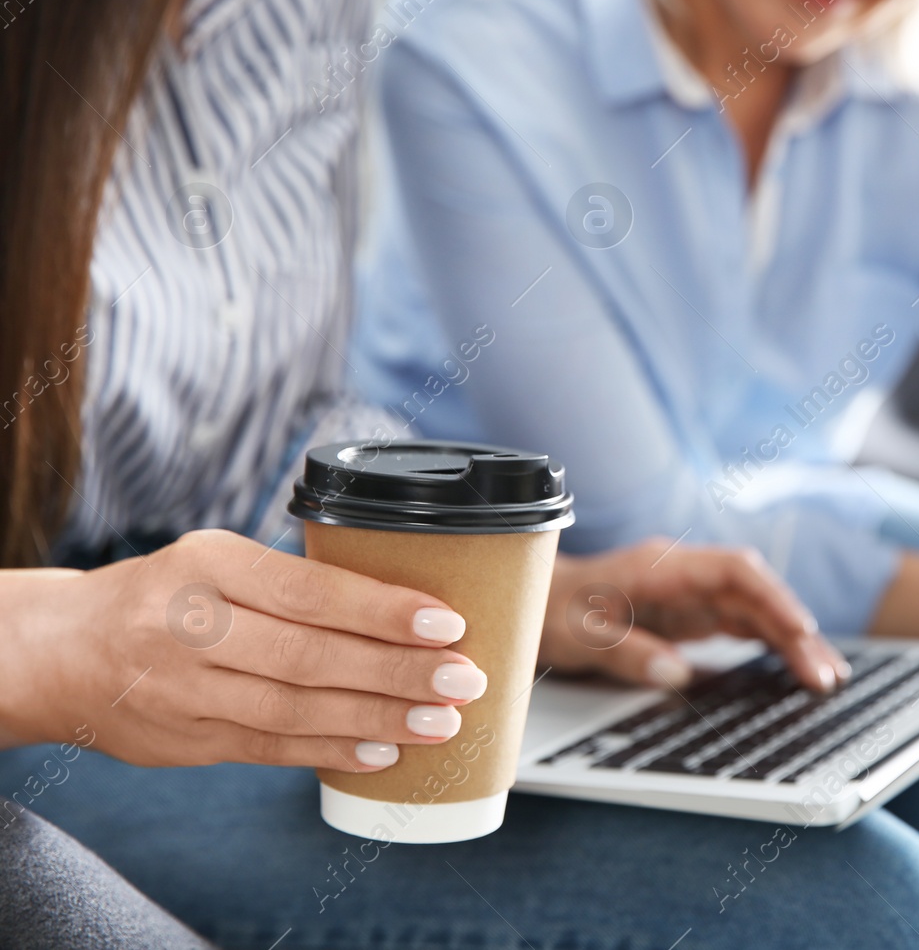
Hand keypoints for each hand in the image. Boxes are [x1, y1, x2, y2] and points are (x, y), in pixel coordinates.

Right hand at [1, 530, 489, 772]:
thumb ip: (293, 581)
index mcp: (207, 564)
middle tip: (462, 679)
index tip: (446, 622)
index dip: (381, 610)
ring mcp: (183, 690)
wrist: (64, 652)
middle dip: (397, 672)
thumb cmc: (166, 595)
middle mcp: (190, 626)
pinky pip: (271, 749)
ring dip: (377, 719)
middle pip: (309, 656)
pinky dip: (333, 752)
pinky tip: (383, 753)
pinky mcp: (185, 741)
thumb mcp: (218, 559)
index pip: (308, 590)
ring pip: (295, 710)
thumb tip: (409, 605)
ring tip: (440, 722)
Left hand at [540, 540, 848, 692]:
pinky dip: (776, 645)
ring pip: (759, 611)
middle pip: (757, 594)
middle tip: (825, 675)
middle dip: (795, 630)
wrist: (537, 601)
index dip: (772, 597)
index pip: (733, 572)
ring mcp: (694, 594)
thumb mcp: (577, 636)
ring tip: (827, 678)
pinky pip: (746, 625)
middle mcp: (687, 575)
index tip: (799, 629)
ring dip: (794, 641)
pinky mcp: (696, 615)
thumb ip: (627, 652)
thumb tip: (676, 673)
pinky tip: (799, 668)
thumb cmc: (554, 612)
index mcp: (662, 567)